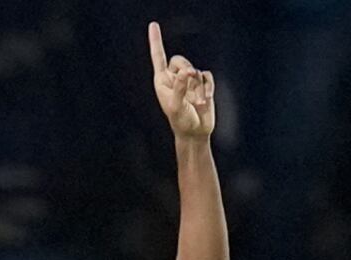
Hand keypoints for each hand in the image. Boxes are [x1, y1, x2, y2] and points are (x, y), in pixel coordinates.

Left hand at [149, 21, 214, 137]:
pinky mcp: (202, 84)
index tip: (153, 25)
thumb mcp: (176, 106)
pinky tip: (205, 100)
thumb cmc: (180, 121)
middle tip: (188, 82)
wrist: (195, 132)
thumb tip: (186, 72)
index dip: (156, 41)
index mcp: (162, 82)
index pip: (158, 57)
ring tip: (196, 101)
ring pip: (194, 68)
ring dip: (197, 85)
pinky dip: (208, 87)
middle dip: (185, 69)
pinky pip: (207, 76)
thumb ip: (180, 88)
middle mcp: (174, 79)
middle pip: (179, 60)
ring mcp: (189, 81)